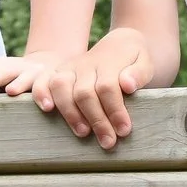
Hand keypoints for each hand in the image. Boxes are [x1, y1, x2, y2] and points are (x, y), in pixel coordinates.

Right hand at [36, 31, 153, 148]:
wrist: (119, 44)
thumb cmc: (134, 61)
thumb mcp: (145, 61)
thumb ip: (139, 72)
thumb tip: (128, 85)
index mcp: (108, 62)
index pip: (107, 87)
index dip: (115, 110)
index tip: (124, 130)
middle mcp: (85, 64)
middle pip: (84, 93)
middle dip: (96, 120)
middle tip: (108, 142)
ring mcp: (70, 67)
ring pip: (61, 87)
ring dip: (70, 113)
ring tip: (84, 133)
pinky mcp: (59, 73)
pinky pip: (43, 81)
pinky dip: (41, 93)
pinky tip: (47, 109)